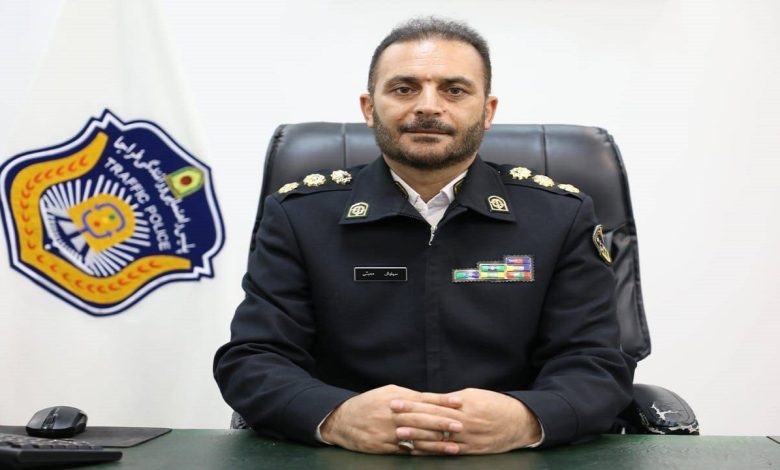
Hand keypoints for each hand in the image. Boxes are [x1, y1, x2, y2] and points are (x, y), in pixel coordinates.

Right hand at [319, 385, 463, 453]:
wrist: (341, 420)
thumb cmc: (368, 404)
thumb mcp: (387, 392)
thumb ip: (408, 396)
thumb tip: (431, 399)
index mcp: (395, 398)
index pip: (423, 399)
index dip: (442, 401)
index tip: (459, 403)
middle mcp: (392, 414)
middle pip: (422, 418)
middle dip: (443, 422)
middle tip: (461, 426)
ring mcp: (387, 432)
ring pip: (416, 437)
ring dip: (436, 443)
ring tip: (454, 446)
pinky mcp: (382, 447)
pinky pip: (405, 450)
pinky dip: (420, 453)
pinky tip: (433, 455)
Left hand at [391, 388, 541, 454]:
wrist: (519, 422)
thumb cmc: (495, 404)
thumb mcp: (473, 395)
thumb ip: (452, 399)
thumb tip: (432, 399)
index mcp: (463, 404)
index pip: (432, 403)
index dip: (413, 402)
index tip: (396, 401)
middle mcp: (463, 421)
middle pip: (431, 419)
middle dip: (410, 417)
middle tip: (391, 415)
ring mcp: (466, 438)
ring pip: (437, 437)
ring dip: (417, 436)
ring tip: (399, 434)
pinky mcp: (470, 450)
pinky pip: (447, 452)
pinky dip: (431, 451)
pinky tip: (417, 451)